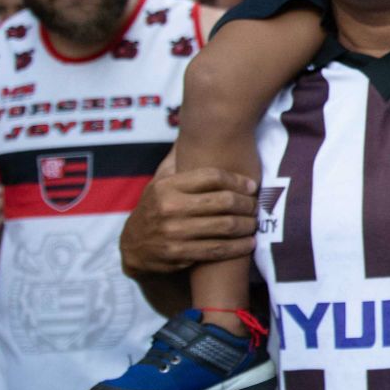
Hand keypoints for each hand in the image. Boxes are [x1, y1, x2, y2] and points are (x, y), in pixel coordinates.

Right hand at [118, 160, 257, 276]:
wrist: (132, 246)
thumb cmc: (155, 208)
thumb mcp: (159, 182)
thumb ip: (177, 162)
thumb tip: (192, 134)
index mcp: (167, 186)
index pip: (212, 176)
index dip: (238, 180)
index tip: (252, 186)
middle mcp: (169, 207)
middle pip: (223, 201)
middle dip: (247, 204)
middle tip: (257, 207)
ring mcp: (173, 232)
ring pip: (225, 226)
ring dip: (247, 225)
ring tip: (255, 223)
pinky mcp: (178, 254)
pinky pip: (217, 250)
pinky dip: (238, 247)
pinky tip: (248, 243)